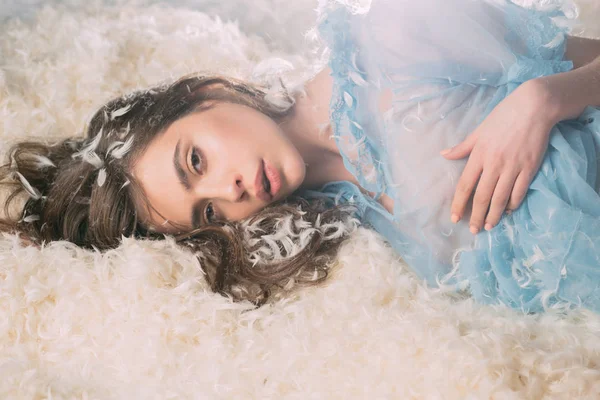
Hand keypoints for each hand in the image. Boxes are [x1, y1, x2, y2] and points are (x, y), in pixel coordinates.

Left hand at [440, 80, 557, 233]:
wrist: (533, 107)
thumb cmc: (503, 117)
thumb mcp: (478, 131)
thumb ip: (462, 147)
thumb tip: (443, 155)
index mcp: (478, 155)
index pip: (464, 185)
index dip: (459, 204)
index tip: (455, 218)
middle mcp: (493, 164)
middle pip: (482, 196)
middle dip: (476, 216)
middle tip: (473, 230)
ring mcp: (512, 167)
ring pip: (500, 198)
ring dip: (494, 215)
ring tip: (489, 226)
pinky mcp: (529, 168)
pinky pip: (519, 192)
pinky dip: (512, 204)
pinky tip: (508, 211)